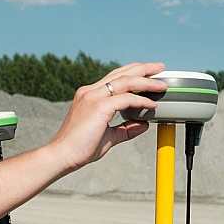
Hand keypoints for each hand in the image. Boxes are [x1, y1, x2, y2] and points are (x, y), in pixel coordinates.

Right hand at [47, 62, 166, 172]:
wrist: (62, 155)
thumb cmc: (79, 148)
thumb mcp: (107, 136)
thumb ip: (125, 129)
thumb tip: (143, 125)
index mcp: (88, 95)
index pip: (113, 78)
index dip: (132, 73)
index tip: (148, 74)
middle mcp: (90, 92)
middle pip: (121, 73)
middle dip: (143, 69)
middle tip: (159, 67)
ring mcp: (93, 97)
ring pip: (126, 81)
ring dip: (146, 82)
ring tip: (161, 85)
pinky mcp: (99, 107)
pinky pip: (126, 99)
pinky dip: (141, 100)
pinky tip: (151, 105)